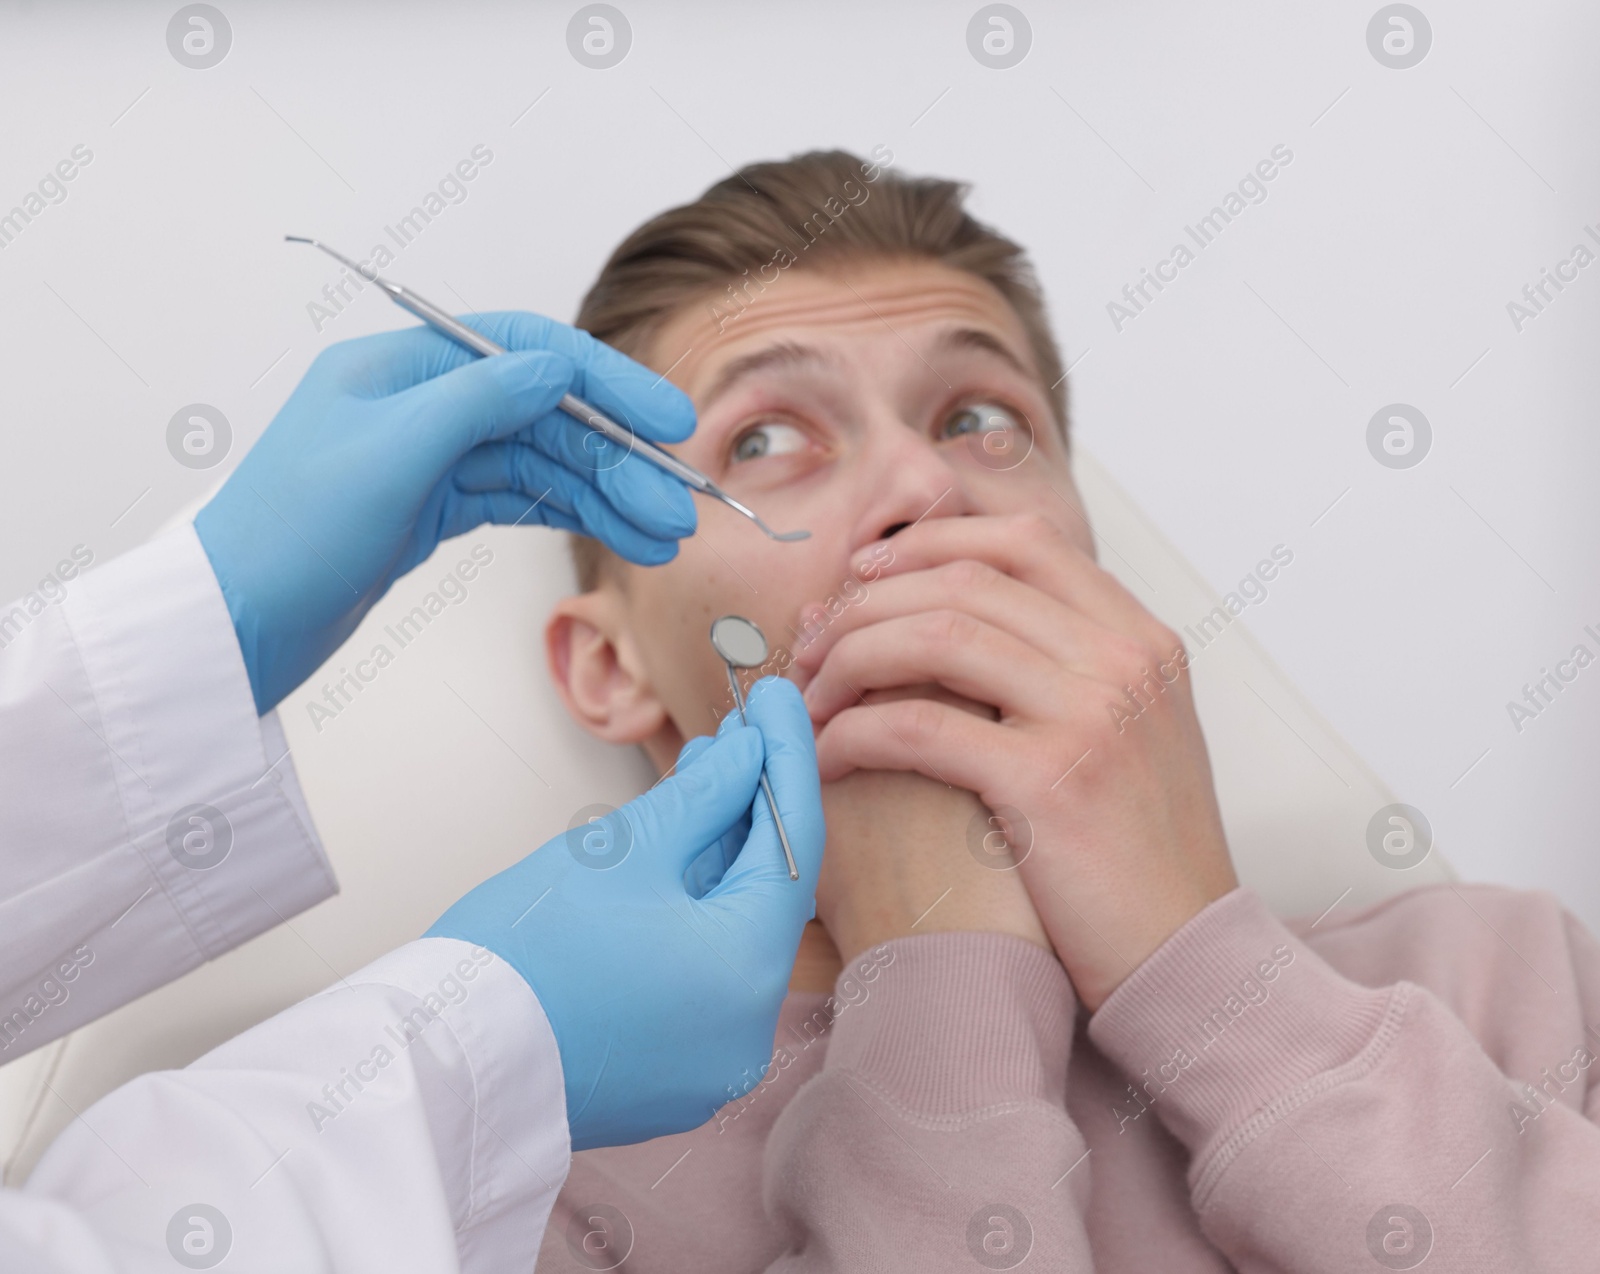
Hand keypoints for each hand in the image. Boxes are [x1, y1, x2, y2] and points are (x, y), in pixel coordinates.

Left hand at [194, 313, 696, 712]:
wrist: (236, 625)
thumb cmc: (287, 533)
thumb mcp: (389, 453)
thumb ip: (479, 401)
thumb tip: (556, 367)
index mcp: (403, 367)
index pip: (528, 351)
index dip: (606, 381)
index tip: (668, 421)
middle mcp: (423, 402)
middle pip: (546, 415)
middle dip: (617, 459)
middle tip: (676, 507)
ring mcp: (430, 457)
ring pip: (541, 464)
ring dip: (605, 496)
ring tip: (662, 537)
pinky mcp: (434, 508)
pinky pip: (521, 500)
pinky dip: (570, 515)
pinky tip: (617, 536)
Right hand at [425, 677, 822, 1149]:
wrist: (439, 1059)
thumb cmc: (522, 953)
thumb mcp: (624, 849)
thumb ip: (704, 796)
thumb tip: (749, 754)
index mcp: (747, 974)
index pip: (793, 845)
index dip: (786, 760)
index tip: (776, 698)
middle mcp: (746, 1030)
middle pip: (766, 892)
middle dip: (751, 805)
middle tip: (738, 729)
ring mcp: (709, 1059)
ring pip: (732, 931)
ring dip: (720, 852)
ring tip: (702, 773)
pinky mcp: (672, 1070)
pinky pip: (702, 972)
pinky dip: (695, 909)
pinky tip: (677, 848)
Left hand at [793, 514, 1236, 1010]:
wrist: (1187, 953)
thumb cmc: (1139, 855)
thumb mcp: (1131, 734)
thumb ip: (1064, 668)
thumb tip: (943, 614)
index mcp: (1142, 639)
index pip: (1023, 542)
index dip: (929, 543)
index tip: (866, 575)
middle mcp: (1124, 660)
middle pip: (964, 581)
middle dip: (867, 606)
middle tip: (813, 650)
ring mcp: (1092, 715)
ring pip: (934, 637)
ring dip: (850, 660)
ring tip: (811, 699)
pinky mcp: (1049, 781)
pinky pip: (916, 726)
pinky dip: (854, 733)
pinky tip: (827, 757)